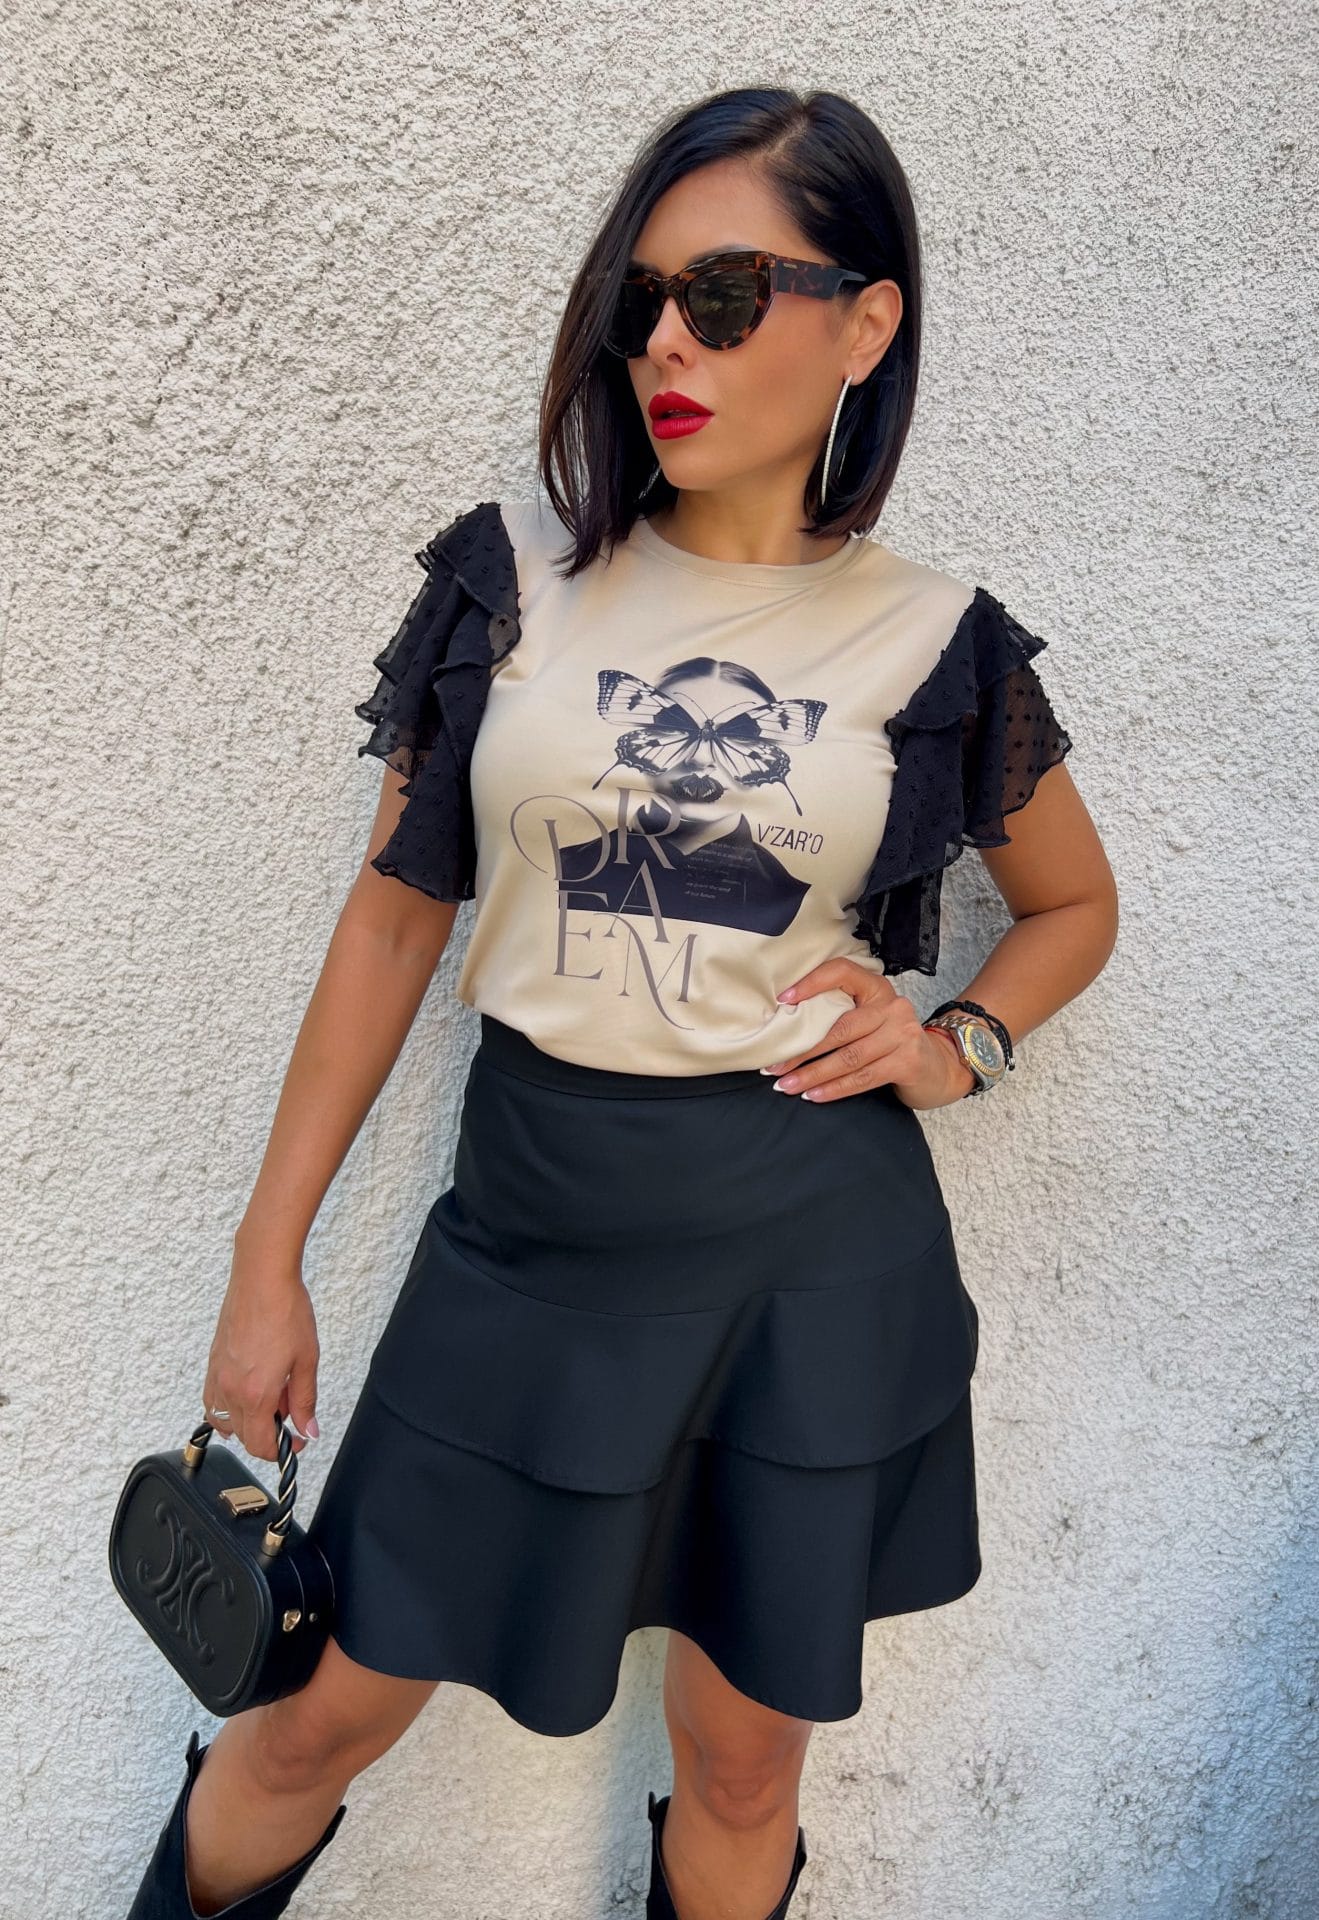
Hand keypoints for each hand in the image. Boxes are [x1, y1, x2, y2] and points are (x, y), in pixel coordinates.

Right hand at [202, 1237, 321, 1460]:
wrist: (262, 1279)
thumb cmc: (286, 1312)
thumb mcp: (306, 1360)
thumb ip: (305, 1400)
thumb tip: (309, 1430)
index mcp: (256, 1394)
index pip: (260, 1444)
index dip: (281, 1450)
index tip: (296, 1440)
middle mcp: (230, 1390)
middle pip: (243, 1436)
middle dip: (269, 1432)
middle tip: (291, 1408)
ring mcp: (216, 1377)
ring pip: (225, 1421)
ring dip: (248, 1420)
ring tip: (272, 1395)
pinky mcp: (211, 1363)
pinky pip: (212, 1401)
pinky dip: (227, 1408)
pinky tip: (248, 1391)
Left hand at [765, 959, 977, 1109]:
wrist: (939, 1067)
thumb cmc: (892, 1043)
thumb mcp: (871, 1021)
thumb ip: (843, 1016)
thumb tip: (789, 1027)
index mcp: (877, 989)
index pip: (842, 972)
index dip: (811, 983)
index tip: (783, 1001)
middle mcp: (892, 1007)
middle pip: (838, 1028)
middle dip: (801, 1050)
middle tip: (773, 1066)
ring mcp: (903, 1034)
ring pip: (847, 1057)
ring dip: (812, 1074)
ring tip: (785, 1086)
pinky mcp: (907, 1062)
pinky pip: (862, 1078)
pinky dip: (834, 1089)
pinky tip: (813, 1096)